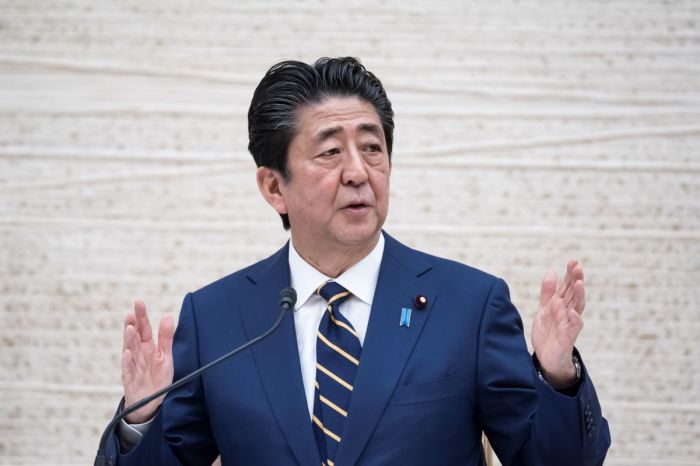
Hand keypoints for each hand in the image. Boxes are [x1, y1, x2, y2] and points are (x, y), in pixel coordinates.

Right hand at [121, 300, 174, 422]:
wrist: (151, 403)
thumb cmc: (158, 377)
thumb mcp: (165, 355)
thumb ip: (166, 336)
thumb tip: (167, 315)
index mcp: (147, 347)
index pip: (143, 328)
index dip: (141, 315)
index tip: (138, 302)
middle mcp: (138, 354)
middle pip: (134, 337)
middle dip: (132, 324)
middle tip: (131, 312)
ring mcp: (133, 366)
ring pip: (129, 350)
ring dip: (129, 340)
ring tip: (130, 328)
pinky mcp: (131, 380)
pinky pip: (128, 370)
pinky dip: (127, 361)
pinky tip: (127, 353)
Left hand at [531, 260, 584, 387]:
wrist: (546, 356)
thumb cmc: (548, 331)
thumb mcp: (545, 308)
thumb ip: (548, 292)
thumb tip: (552, 271)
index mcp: (562, 304)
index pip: (568, 286)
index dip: (571, 274)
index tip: (573, 261)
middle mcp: (568, 312)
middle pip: (574, 294)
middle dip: (576, 280)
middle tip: (577, 266)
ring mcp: (569, 323)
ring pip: (577, 307)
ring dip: (578, 295)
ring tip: (578, 283)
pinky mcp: (568, 336)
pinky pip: (574, 327)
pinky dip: (575, 319)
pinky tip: (573, 311)